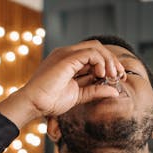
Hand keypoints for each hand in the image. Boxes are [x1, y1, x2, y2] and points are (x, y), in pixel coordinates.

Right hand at [0, 40, 125, 127]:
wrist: (33, 104)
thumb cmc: (49, 102)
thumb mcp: (78, 96)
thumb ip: (95, 91)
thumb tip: (114, 92)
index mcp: (68, 62)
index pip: (93, 55)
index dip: (108, 65)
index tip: (117, 79)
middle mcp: (67, 54)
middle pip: (97, 48)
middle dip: (112, 61)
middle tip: (120, 76)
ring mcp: (66, 54)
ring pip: (96, 47)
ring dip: (108, 61)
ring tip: (112, 76)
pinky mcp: (67, 58)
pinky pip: (91, 53)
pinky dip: (101, 62)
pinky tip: (102, 75)